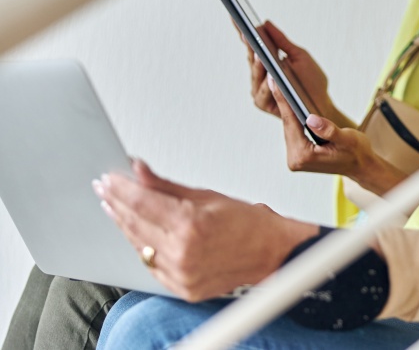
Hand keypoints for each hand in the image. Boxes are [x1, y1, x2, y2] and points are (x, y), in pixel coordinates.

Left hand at [94, 160, 317, 301]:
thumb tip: (139, 171)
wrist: (272, 252)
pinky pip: (151, 266)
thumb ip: (166, 185)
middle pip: (134, 224)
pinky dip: (142, 248)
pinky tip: (137, 233)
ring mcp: (181, 273)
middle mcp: (182, 252)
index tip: (108, 179)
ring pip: (138, 247)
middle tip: (105, 189)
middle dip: (116, 204)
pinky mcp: (181, 288)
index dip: (120, 189)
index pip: (140, 202)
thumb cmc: (248, 223)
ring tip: (115, 208)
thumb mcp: (207, 195)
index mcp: (190, 224)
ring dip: (124, 225)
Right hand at [244, 20, 333, 118]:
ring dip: (257, 65)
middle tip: (244, 30)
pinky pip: (263, 92)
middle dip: (248, 44)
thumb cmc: (311, 81)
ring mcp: (259, 90)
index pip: (252, 45)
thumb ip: (282, 41)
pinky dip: (267, 84)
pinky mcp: (264, 103)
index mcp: (266, 64)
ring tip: (258, 53)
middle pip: (251, 57)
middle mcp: (259, 76)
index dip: (243, 31)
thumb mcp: (299, 55)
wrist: (321, 105)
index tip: (236, 16)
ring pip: (256, 75)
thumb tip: (265, 23)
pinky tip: (270, 76)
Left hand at [268, 78, 407, 193]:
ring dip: (286, 108)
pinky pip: (293, 131)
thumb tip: (311, 118)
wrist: (362, 167)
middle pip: (287, 125)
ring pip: (289, 127)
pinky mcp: (298, 155)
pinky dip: (293, 117)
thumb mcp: (348, 139)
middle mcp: (295, 159)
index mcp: (304, 156)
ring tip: (279, 85)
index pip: (291, 123)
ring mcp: (295, 158)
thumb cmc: (357, 153)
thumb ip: (329, 130)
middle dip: (282, 101)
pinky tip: (290, 102)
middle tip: (273, 77)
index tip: (275, 82)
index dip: (284, 100)